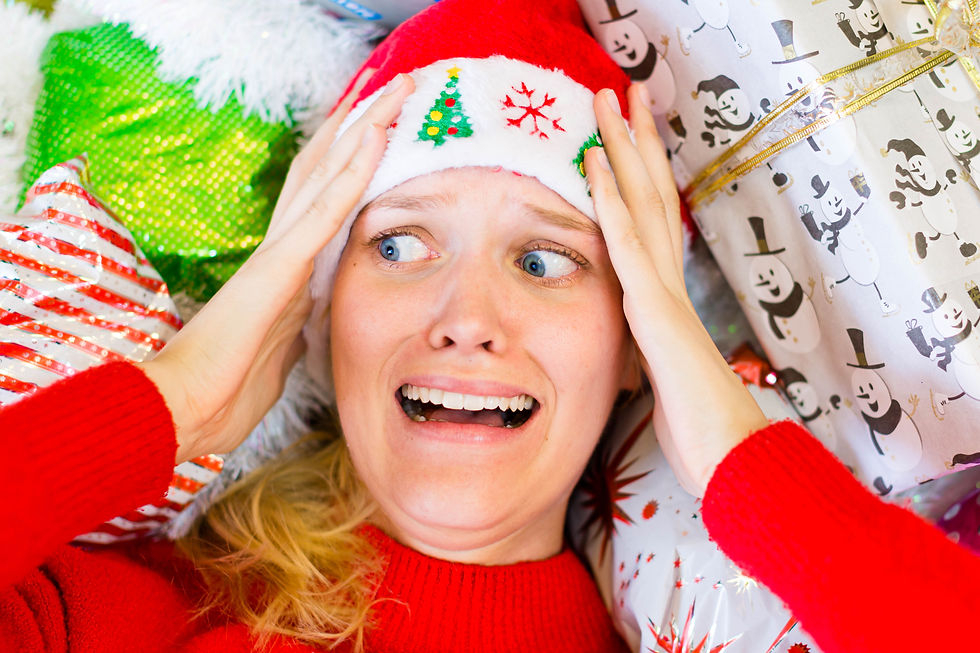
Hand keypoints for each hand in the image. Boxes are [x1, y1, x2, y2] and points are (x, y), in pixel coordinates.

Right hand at [139, 71, 414, 463]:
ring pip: (327, 174)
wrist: (186, 410)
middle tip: (394, 88)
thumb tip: (309, 324)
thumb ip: (296, 328)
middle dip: (361, 127)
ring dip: (365, 129)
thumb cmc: (228, 391)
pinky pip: (325, 209)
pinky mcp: (281, 265)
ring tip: (397, 89)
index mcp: (284, 270)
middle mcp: (283, 248)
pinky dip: (353, 170)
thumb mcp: (280, 354)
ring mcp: (281, 252)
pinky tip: (376, 135)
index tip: (380, 131)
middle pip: (324, 171)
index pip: (322, 201)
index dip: (349, 162)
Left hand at [584, 84, 768, 496]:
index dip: (638, 174)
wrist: (729, 457)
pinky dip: (611, 203)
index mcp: (665, 299)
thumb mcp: (660, 380)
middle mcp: (667, 283)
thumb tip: (636, 351)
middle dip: (635, 140)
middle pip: (651, 196)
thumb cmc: (698, 428)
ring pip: (642, 204)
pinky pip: (627, 246)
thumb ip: (644, 353)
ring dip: (621, 149)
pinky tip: (594, 166)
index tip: (623, 136)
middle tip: (624, 91)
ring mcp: (663, 292)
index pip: (650, 223)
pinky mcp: (655, 311)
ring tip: (607, 100)